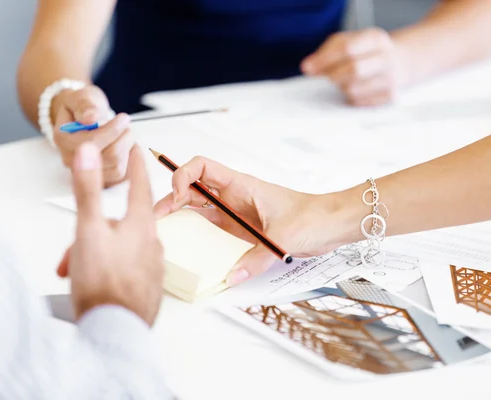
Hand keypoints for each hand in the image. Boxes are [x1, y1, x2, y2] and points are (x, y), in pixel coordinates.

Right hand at [52, 85, 133, 186]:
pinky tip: (128, 146)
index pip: (91, 143)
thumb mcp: (81, 97)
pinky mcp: (103, 179)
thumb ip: (84, 105)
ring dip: (128, 149)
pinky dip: (131, 160)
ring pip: (117, 168)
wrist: (84, 118)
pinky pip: (123, 177)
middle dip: (123, 139)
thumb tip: (90, 118)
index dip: (112, 131)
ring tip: (126, 134)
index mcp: (63, 139)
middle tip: (125, 124)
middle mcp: (72, 160)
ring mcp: (87, 173)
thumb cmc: (83, 107)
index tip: (123, 118)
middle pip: (108, 158)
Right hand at [57, 142, 163, 325]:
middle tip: (72, 252)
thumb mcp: (89, 229)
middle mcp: (153, 243)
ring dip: (97, 253)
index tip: (137, 149)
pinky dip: (109, 269)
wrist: (115, 330)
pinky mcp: (149, 287)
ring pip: (122, 247)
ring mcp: (153, 266)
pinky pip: (128, 268)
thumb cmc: (103, 281)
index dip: (135, 166)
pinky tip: (96, 281)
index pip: (140, 185)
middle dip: (94, 231)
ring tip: (77, 271)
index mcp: (142, 225)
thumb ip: (89, 190)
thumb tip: (90, 153)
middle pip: (122, 223)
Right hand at [153, 157, 351, 285]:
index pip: (201, 168)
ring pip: (199, 212)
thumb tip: (231, 276)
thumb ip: (257, 258)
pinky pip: (214, 232)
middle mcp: (234, 198)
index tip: (178, 196)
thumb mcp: (284, 237)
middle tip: (157, 221)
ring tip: (166, 235)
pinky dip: (201, 238)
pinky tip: (193, 252)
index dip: (183, 175)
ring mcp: (237, 215)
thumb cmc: (313, 217)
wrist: (333, 224)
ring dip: (182, 220)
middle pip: (193, 191)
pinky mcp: (243, 232)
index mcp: (241, 185)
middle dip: (171, 201)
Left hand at [301, 28, 406, 105]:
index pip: (347, 48)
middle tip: (327, 77)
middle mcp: (386, 58)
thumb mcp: (350, 41)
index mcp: (375, 39)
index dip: (325, 59)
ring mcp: (390, 79)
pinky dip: (351, 98)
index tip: (308, 68)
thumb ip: (327, 51)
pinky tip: (355, 90)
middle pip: (353, 70)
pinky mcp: (389, 98)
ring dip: (342, 88)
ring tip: (344, 81)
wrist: (400, 63)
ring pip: (354, 90)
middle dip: (333, 76)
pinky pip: (360, 103)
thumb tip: (309, 67)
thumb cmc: (368, 52)